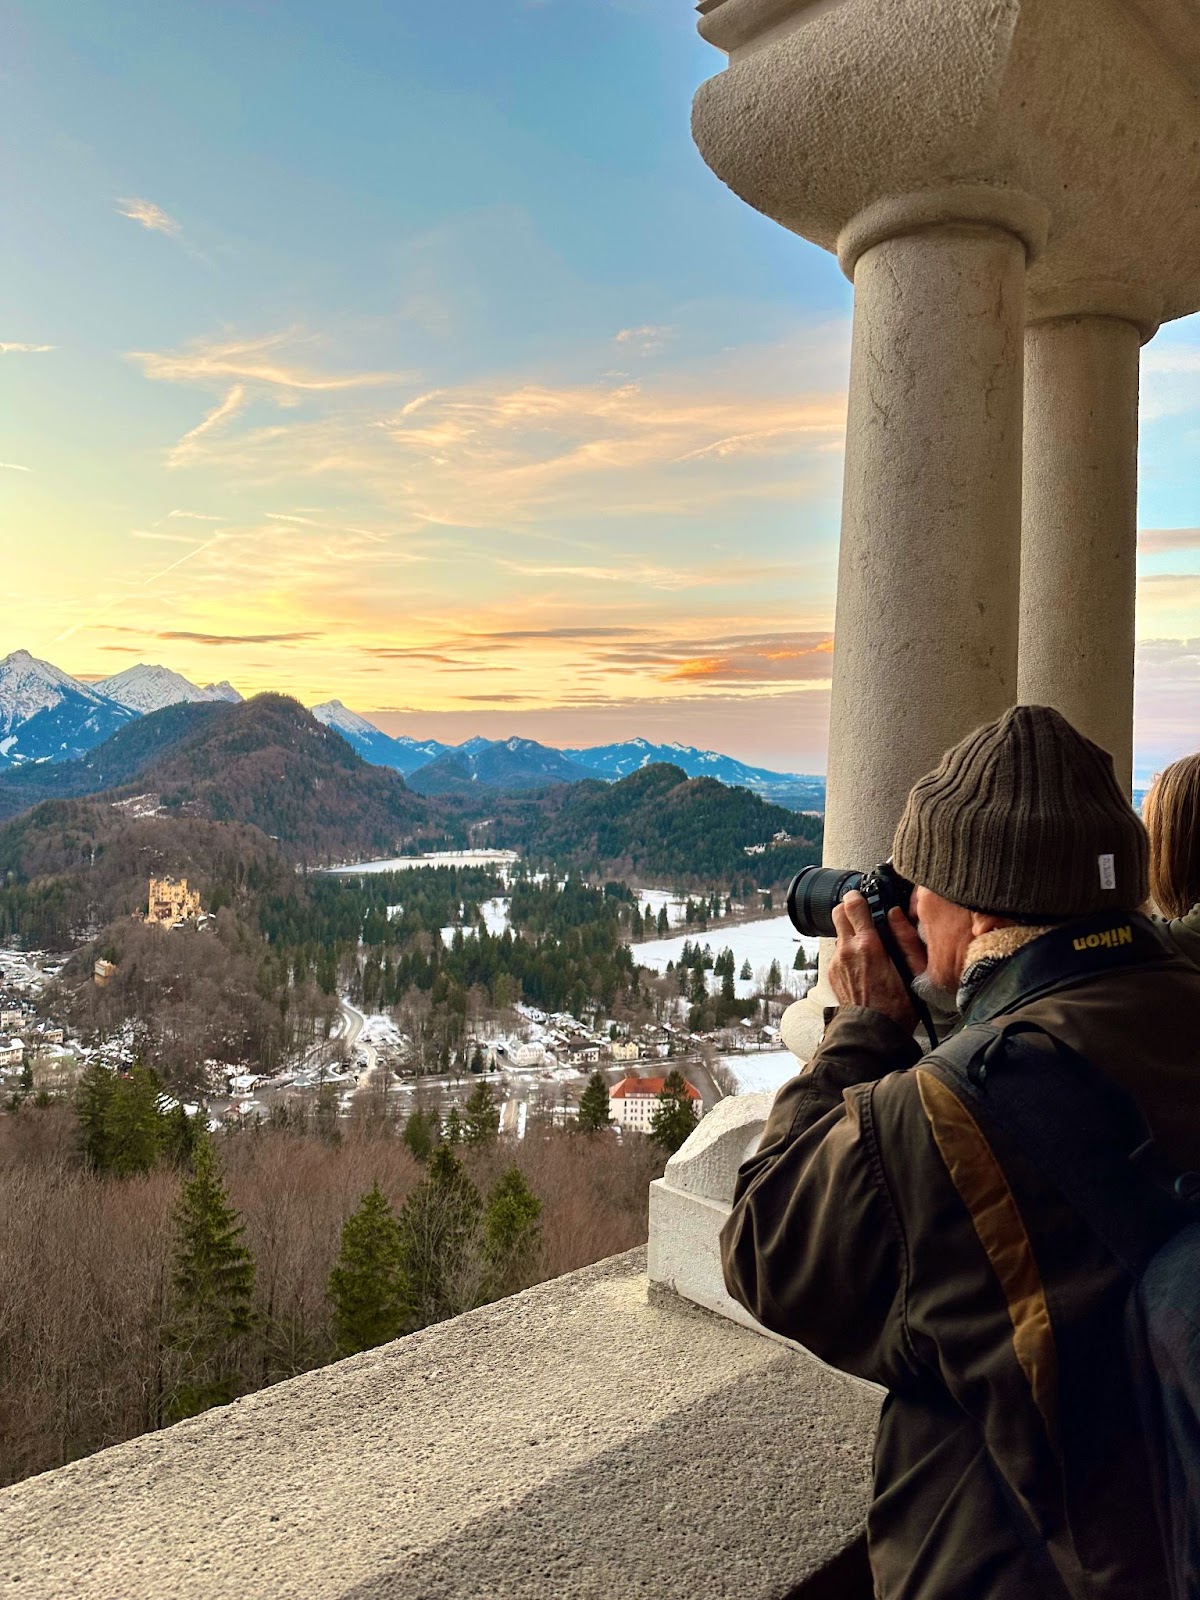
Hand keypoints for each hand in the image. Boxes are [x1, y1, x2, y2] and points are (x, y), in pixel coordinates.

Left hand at [827, 892, 926, 1029]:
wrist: (872, 1031)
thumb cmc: (897, 1005)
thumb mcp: (910, 970)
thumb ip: (904, 939)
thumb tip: (895, 914)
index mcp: (868, 945)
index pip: (853, 905)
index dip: (857, 897)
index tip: (862, 896)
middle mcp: (847, 950)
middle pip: (837, 912)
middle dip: (848, 909)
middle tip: (863, 915)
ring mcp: (836, 962)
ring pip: (839, 934)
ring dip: (851, 934)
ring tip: (869, 947)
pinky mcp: (832, 973)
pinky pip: (839, 953)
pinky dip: (848, 952)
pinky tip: (863, 965)